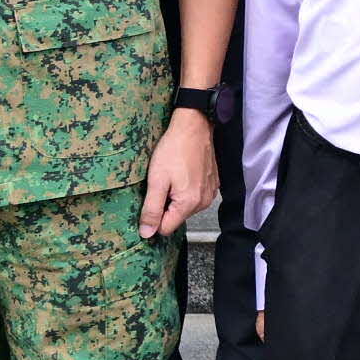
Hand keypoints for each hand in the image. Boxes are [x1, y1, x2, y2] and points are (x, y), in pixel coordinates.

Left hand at [140, 108, 219, 241]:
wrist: (195, 126)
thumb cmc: (175, 149)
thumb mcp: (156, 180)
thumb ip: (151, 209)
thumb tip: (147, 233)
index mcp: (188, 203)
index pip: (166, 228)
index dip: (154, 218)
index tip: (151, 199)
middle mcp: (203, 202)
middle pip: (176, 218)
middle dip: (166, 205)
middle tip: (162, 183)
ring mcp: (210, 193)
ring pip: (185, 207)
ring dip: (176, 196)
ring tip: (173, 176)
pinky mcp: (213, 184)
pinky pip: (195, 196)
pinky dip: (187, 189)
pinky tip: (183, 173)